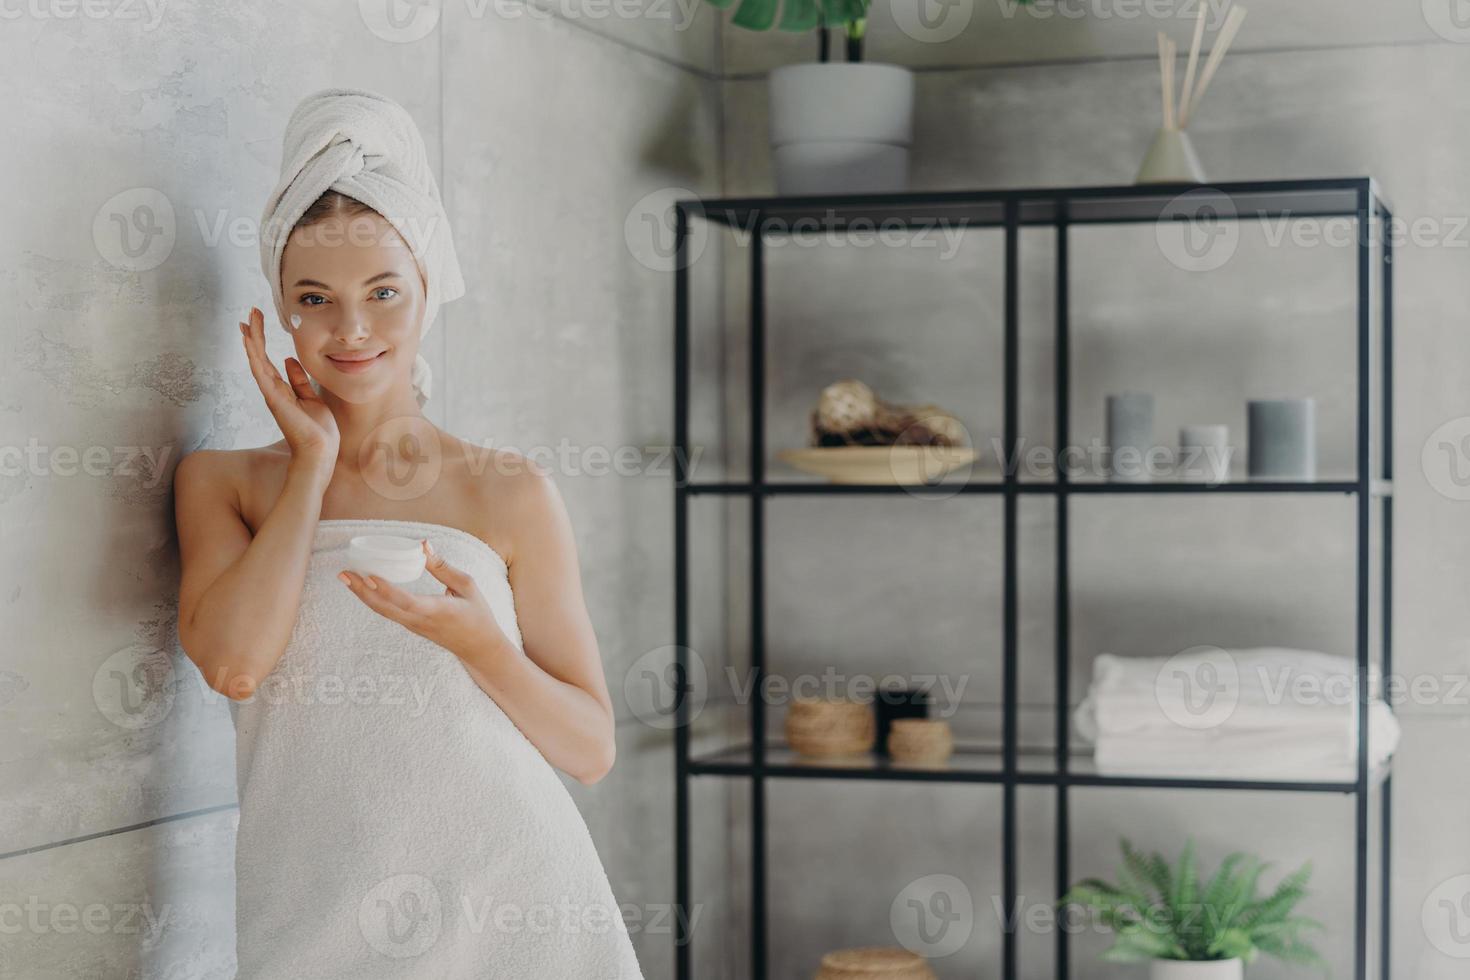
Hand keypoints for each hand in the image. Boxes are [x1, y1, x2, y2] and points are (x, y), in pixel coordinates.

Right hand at [240, 306, 339, 468]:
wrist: (321, 449)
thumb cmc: (318, 428)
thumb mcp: (311, 397)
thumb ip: (299, 380)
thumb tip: (290, 359)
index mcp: (282, 389)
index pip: (267, 360)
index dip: (261, 341)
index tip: (256, 321)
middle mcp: (273, 390)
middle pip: (259, 356)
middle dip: (255, 334)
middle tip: (250, 312)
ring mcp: (272, 394)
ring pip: (257, 361)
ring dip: (252, 340)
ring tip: (248, 320)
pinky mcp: (275, 398)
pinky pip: (261, 373)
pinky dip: (254, 356)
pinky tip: (250, 341)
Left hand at [337, 540, 514, 663]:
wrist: (479, 648)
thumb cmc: (477, 613)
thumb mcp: (467, 585)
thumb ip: (443, 567)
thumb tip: (422, 544)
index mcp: (438, 610)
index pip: (406, 602)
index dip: (386, 590)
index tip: (368, 576)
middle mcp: (421, 621)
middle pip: (384, 608)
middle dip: (361, 591)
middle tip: (343, 573)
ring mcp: (414, 627)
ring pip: (383, 611)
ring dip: (363, 595)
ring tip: (346, 577)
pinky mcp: (412, 627)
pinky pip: (388, 612)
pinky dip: (374, 599)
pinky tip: (364, 587)